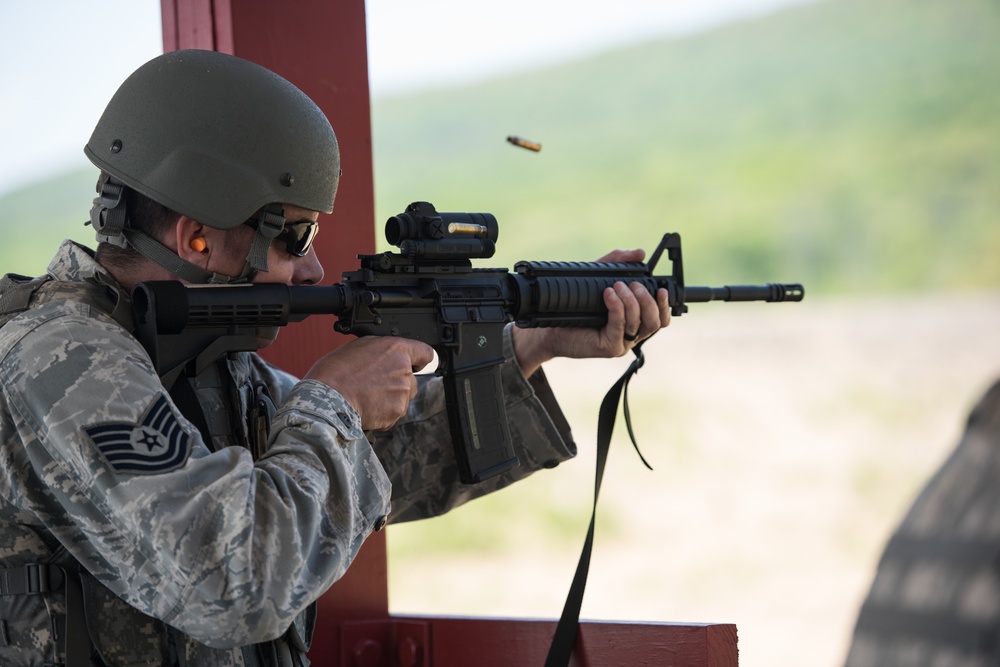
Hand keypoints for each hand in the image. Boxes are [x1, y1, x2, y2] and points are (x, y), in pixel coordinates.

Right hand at [304, 337, 434, 429]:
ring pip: (403, 397)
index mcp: (396, 349)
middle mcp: (404, 370)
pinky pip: (394, 412)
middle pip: (411, 379)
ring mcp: (402, 392)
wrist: (327, 398)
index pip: (425, 352)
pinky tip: (367, 406)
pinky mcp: (396, 412)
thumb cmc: (335, 372)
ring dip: (390, 398)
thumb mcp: (358, 347)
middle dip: (397, 383)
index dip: (420, 359)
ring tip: (367, 396)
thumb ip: (381, 351)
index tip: (418, 364)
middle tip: (374, 384)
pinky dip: (383, 412)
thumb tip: (385, 356)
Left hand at [511, 249, 670, 376]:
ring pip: (642, 324)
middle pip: (656, 321)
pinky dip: (617, 308)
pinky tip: (608, 296)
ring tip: (616, 287)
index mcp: (635, 320)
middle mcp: (632, 333)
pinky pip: (621, 327)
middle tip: (632, 284)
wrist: (551, 326)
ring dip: (632, 302)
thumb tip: (640, 253)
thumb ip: (618, 262)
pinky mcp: (610, 347)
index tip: (661, 288)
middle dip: (647, 299)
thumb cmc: (576, 305)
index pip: (661, 317)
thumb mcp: (598, 277)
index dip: (665, 304)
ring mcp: (622, 342)